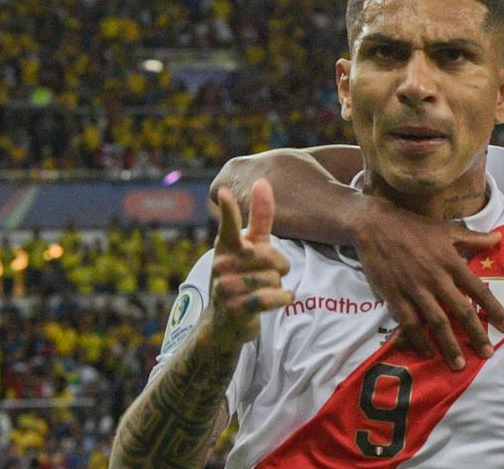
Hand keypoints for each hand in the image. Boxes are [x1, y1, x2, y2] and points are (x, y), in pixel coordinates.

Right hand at [210, 179, 292, 346]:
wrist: (225, 321)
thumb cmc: (243, 274)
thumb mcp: (252, 245)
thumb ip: (260, 217)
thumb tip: (262, 181)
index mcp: (226, 245)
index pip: (229, 226)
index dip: (229, 210)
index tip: (223, 192)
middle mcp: (221, 264)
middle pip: (270, 256)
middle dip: (280, 265)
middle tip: (272, 272)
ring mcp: (225, 287)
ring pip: (273, 278)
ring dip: (278, 285)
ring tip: (264, 289)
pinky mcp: (234, 308)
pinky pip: (271, 298)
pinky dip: (281, 299)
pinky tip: (276, 299)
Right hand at [351, 197, 503, 370]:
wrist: (375, 226)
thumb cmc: (414, 227)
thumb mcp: (447, 229)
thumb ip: (474, 238)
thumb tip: (499, 237)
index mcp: (451, 262)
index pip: (478, 290)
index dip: (493, 309)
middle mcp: (436, 278)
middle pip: (461, 311)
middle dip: (476, 335)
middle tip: (487, 354)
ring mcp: (415, 289)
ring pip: (437, 322)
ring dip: (449, 345)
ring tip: (459, 364)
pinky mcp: (395, 297)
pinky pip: (410, 324)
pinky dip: (419, 340)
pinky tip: (428, 353)